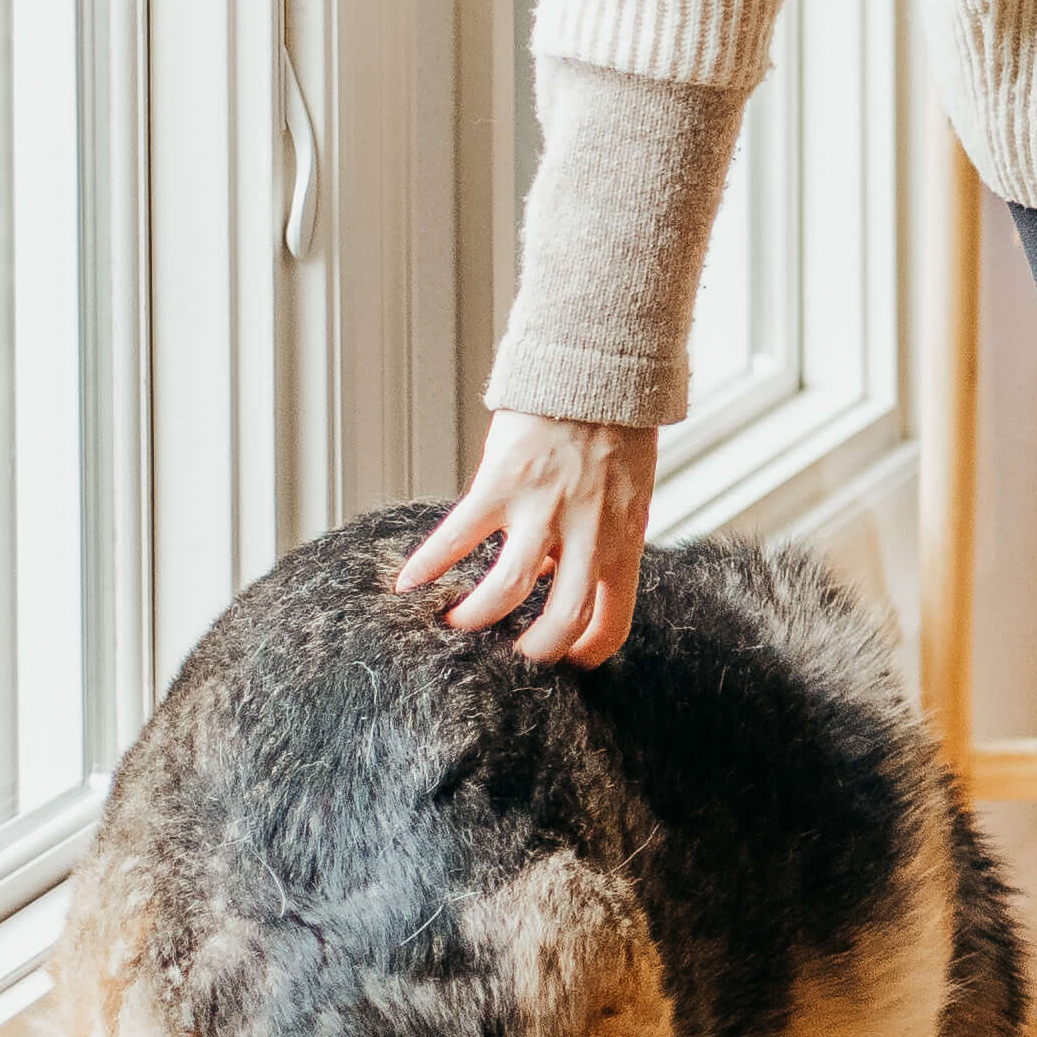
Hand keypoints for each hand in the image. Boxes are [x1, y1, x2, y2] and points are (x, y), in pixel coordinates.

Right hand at [405, 411, 656, 666]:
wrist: (600, 369)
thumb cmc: (618, 432)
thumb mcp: (629, 496)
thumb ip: (602, 540)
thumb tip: (562, 575)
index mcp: (624, 541)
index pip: (613, 623)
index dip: (588, 656)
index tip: (566, 666)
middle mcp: (586, 535)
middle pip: (559, 623)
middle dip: (528, 655)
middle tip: (503, 662)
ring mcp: (542, 510)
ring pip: (504, 591)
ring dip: (473, 617)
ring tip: (452, 625)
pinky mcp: (501, 483)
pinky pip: (456, 536)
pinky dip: (428, 565)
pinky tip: (407, 584)